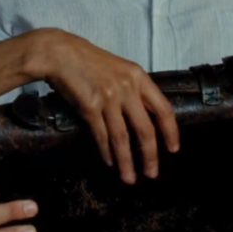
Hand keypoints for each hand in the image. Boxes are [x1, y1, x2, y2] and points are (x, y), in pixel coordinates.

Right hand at [22, 29, 179, 184]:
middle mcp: (126, 88)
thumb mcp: (120, 69)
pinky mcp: (89, 106)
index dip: (171, 132)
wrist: (60, 53)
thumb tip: (145, 116)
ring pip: (122, 138)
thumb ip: (134, 89)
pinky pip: (101, 135)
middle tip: (152, 174)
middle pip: (145, 129)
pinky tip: (110, 162)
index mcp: (138, 77)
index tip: (173, 149)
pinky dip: (106, 152)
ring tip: (129, 178)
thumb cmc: (89, 61)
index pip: (163, 109)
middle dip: (150, 155)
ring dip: (126, 162)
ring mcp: (108, 98)